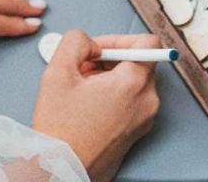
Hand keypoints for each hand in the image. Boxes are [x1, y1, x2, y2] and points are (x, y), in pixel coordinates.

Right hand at [32, 31, 160, 181]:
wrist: (60, 172)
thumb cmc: (60, 130)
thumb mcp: (58, 71)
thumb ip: (76, 41)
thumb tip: (91, 43)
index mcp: (134, 84)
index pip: (148, 43)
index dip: (121, 38)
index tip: (100, 49)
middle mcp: (147, 101)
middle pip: (138, 61)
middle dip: (109, 59)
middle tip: (82, 69)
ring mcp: (145, 119)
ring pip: (133, 80)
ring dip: (109, 76)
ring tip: (82, 89)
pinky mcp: (137, 132)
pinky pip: (132, 100)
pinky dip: (113, 94)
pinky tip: (88, 104)